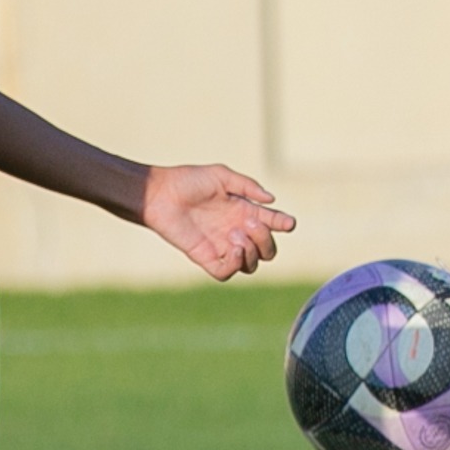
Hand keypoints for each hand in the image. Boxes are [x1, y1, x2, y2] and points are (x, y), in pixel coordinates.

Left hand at [141, 161, 291, 278]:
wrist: (160, 193)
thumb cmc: (188, 181)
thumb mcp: (222, 176)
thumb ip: (248, 186)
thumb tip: (271, 200)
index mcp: (242, 212)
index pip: (271, 223)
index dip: (283, 224)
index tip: (288, 223)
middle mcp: (235, 231)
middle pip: (266, 251)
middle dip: (266, 240)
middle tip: (252, 224)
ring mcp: (221, 246)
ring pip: (251, 265)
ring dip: (251, 251)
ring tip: (235, 232)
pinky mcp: (204, 257)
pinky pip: (227, 273)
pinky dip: (236, 263)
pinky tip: (232, 247)